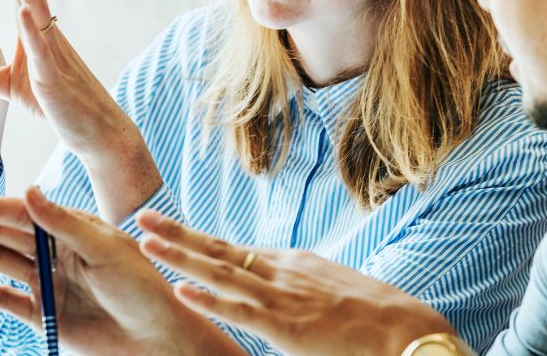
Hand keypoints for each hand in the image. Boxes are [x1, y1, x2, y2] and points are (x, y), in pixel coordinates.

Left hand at [0, 0, 161, 220]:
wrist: (95, 130)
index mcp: (34, 31)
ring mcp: (52, 52)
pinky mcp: (53, 77)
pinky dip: (32, 28)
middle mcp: (45, 32)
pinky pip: (42, 49)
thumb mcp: (2, 86)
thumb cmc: (53, 103)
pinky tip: (23, 9)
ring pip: (35, 7)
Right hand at [0, 187, 242, 355]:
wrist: (159, 338)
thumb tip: (29, 191)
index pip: (21, 213)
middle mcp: (57, 251)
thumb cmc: (143, 286)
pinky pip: (5, 299)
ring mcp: (48, 282)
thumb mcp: (107, 249)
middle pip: (1, 230)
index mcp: (73, 228)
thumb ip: (64, 223)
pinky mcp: (45, 315)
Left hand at [137, 211, 459, 355]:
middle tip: (140, 217)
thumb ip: (298, 289)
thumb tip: (277, 294)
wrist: (406, 329)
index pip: (230, 249)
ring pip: (220, 272)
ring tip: (146, 242)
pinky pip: (240, 311)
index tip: (165, 228)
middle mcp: (280, 272)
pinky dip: (209, 298)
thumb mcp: (328, 291)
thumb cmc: (372, 317)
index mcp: (289, 264)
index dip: (194, 239)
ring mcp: (282, 297)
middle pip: (217, 249)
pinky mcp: (286, 327)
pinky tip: (182, 289)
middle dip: (176, 234)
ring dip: (179, 256)